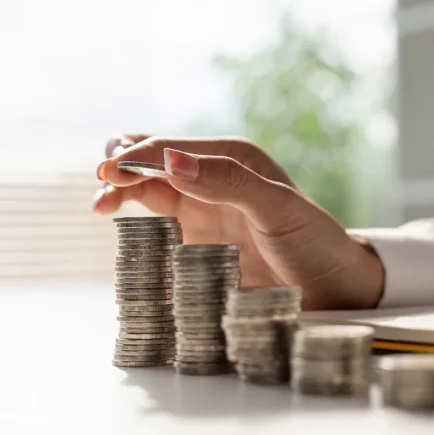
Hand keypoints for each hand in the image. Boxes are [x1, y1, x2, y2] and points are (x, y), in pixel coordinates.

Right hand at [92, 134, 384, 310]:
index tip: (109, 171)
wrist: (332, 287)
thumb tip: (172, 160)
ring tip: (101, 205)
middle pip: (151, 161)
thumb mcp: (278, 208)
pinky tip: (116, 221)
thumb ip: (228, 182)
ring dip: (120, 190)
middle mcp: (212, 177)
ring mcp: (202, 208)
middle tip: (103, 188)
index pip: (169, 147)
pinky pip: (153, 221)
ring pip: (146, 188)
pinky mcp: (195, 239)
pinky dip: (131, 217)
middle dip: (121, 166)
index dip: (136, 155)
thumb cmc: (313, 243)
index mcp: (232, 158)